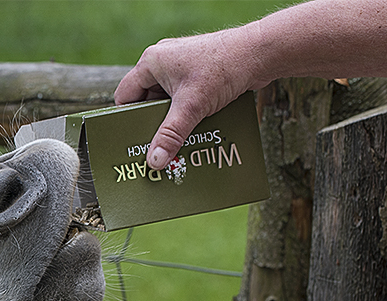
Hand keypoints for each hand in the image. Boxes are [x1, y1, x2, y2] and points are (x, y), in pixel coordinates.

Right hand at [114, 26, 265, 169]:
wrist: (262, 53)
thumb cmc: (224, 67)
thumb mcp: (191, 107)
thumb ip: (170, 135)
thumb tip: (154, 161)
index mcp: (151, 62)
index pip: (125, 94)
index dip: (128, 117)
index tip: (135, 137)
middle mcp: (164, 61)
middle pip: (146, 99)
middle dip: (153, 121)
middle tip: (157, 143)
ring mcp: (182, 65)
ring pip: (167, 99)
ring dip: (173, 119)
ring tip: (178, 137)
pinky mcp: (199, 72)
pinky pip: (185, 97)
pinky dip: (188, 112)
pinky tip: (196, 127)